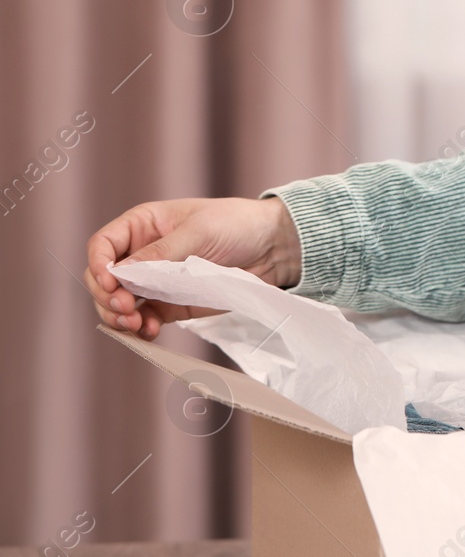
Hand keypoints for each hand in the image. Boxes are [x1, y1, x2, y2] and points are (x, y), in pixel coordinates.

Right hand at [84, 196, 301, 339]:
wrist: (274, 247)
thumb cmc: (236, 224)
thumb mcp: (199, 231)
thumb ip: (161, 254)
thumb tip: (123, 273)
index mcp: (142, 226)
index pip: (103, 246)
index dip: (99, 265)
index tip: (110, 283)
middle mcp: (142, 255)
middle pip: (105, 280)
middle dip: (108, 296)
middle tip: (126, 308)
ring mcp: (156, 282)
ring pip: (120, 304)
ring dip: (120, 316)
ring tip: (135, 323)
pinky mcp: (172, 303)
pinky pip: (146, 319)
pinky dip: (142, 328)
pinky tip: (149, 332)